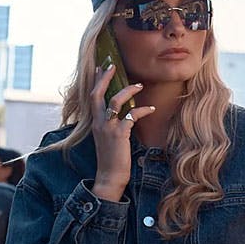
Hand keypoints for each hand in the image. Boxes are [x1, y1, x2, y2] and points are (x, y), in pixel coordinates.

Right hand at [90, 65, 155, 202]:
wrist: (109, 177)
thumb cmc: (111, 160)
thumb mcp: (107, 139)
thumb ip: (110, 125)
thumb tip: (120, 114)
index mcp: (95, 123)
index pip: (92, 97)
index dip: (97, 81)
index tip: (101, 67)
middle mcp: (99, 123)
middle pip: (98, 94)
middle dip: (105, 78)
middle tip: (113, 65)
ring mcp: (108, 128)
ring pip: (115, 101)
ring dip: (128, 91)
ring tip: (139, 85)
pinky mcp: (119, 135)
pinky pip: (131, 116)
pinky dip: (142, 110)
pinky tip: (151, 109)